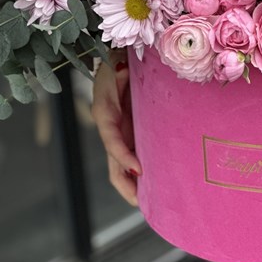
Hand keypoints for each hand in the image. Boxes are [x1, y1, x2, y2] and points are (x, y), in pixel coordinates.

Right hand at [91, 49, 141, 205]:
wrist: (116, 58)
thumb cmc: (118, 59)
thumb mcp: (117, 62)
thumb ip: (121, 69)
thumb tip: (123, 69)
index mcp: (105, 111)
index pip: (111, 139)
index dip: (123, 156)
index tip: (138, 170)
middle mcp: (110, 127)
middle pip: (114, 164)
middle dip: (127, 186)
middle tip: (145, 202)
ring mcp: (119, 132)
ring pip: (122, 166)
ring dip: (134, 184)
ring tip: (154, 200)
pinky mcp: (129, 132)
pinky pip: (133, 155)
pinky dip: (141, 170)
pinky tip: (157, 180)